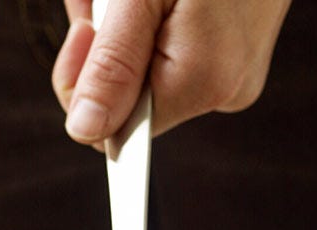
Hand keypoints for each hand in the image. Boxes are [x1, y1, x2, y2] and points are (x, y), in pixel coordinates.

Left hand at [53, 0, 291, 145]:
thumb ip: (113, 66)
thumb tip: (86, 129)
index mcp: (202, 82)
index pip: (113, 129)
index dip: (84, 86)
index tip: (82, 32)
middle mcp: (223, 89)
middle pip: (128, 101)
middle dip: (102, 50)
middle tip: (102, 1)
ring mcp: (233, 73)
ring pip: (145, 73)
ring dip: (120, 33)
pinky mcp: (234, 52)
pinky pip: (172, 54)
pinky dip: (146, 25)